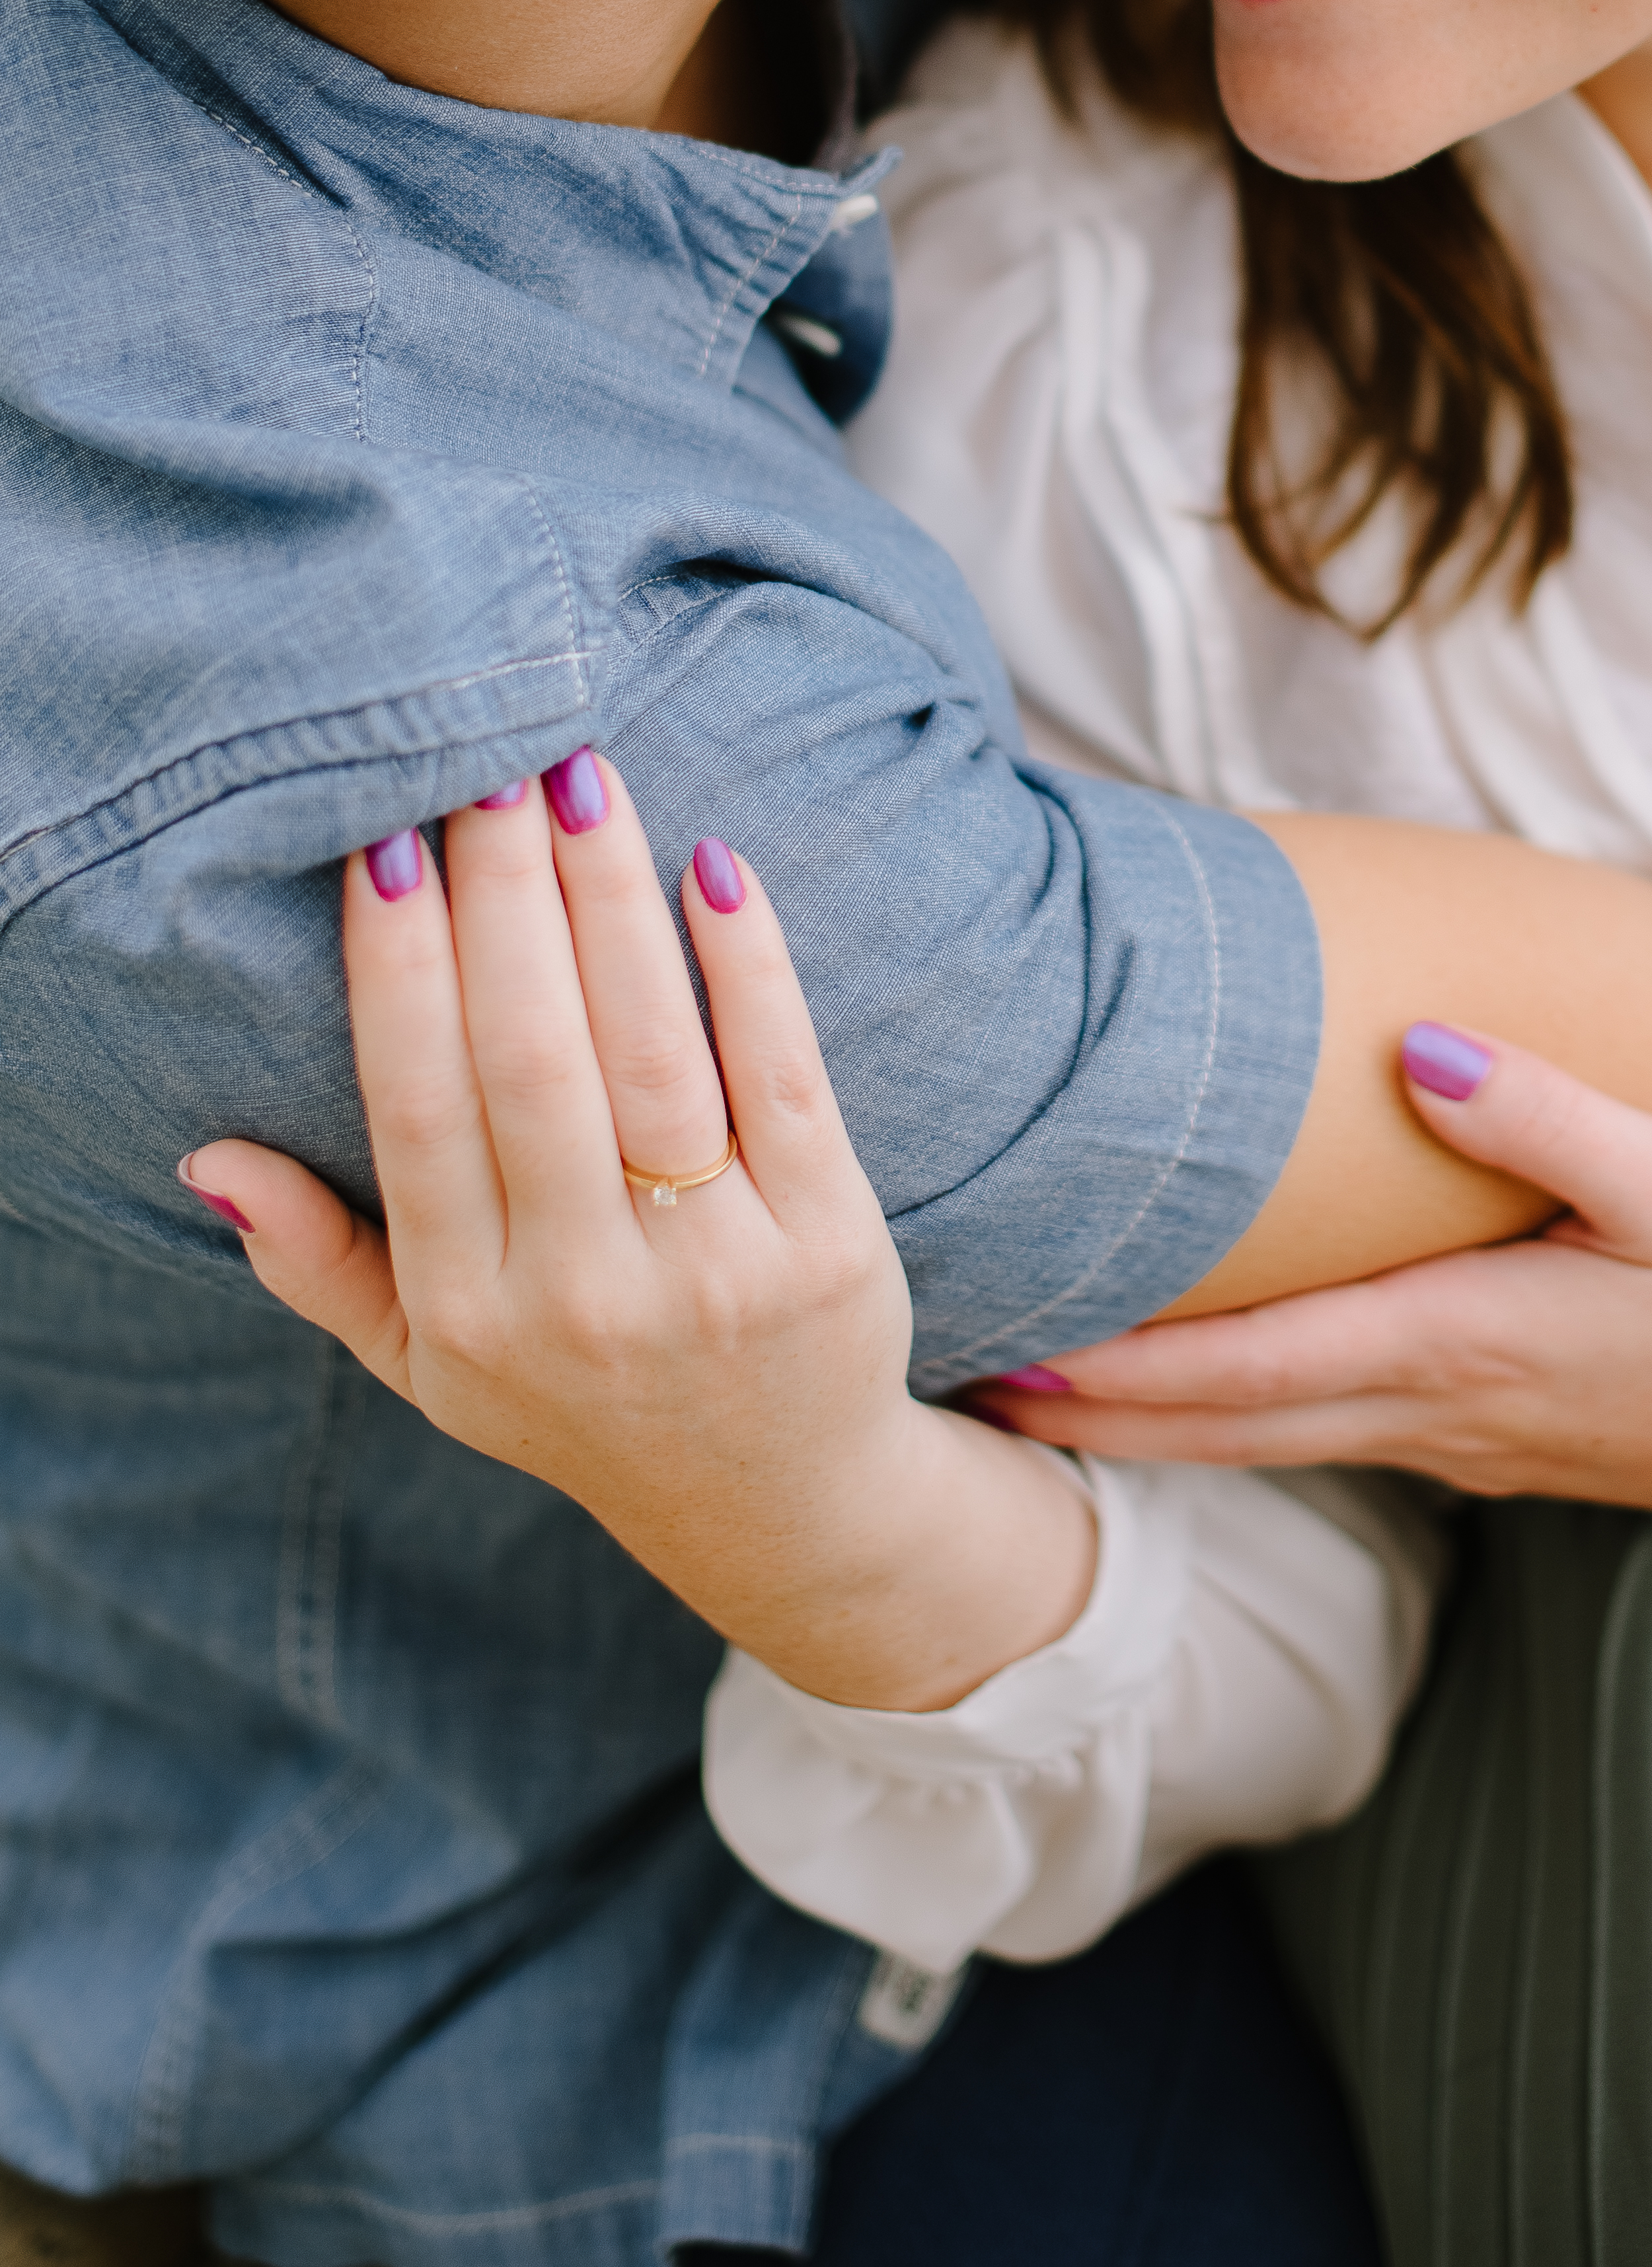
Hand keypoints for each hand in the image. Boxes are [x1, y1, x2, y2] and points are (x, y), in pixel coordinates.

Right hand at [182, 758, 1092, 1707]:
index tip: (391, 843)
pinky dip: (748, 965)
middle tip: (493, 763)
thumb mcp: (432, 1363)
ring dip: (611, 901)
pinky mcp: (829, 1242)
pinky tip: (716, 865)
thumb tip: (208, 1159)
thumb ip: (320, 1263)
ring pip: (650, 1052)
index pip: (419, 1109)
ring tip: (582, 780)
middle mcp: (585, 1293)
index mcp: (471, 1309)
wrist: (776, 1503)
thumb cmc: (582, 1396)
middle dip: (507, 899)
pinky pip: (783, 1076)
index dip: (401, 972)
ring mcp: (713, 1270)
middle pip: (532, 1060)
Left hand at [985, 1027, 1651, 1528]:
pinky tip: (1201, 1396)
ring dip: (1152, 1428)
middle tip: (956, 1387)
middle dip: (1091, 1414)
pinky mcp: (1499, 1444)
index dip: (1118, 1370)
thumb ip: (1546, 1113)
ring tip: (1039, 1391)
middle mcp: (1446, 1416)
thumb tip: (1417, 1049)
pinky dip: (1237, 1425)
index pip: (1249, 1370)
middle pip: (1227, 1429)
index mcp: (1468, 1347)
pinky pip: (1331, 1435)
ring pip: (1269, 1445)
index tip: (1001, 1353)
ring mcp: (1469, 1446)